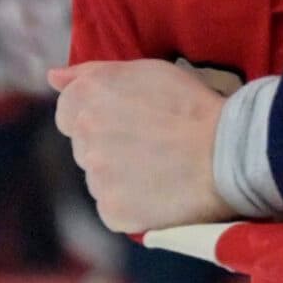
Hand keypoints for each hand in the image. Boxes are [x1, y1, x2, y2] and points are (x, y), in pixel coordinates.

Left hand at [50, 59, 234, 233]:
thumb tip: (52, 77)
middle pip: (85, 148)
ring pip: (100, 180)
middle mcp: (84, 138)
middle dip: (110, 146)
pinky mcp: (112, 213)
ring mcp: (96, 179)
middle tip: (153, 144)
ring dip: (121, 177)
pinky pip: (114, 210)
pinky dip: (134, 205)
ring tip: (161, 169)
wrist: (229, 151)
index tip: (129, 120)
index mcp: (87, 98)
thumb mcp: (146, 70)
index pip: (68, 112)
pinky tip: (161, 192)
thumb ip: (91, 72)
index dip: (100, 116)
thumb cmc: (192, 105)